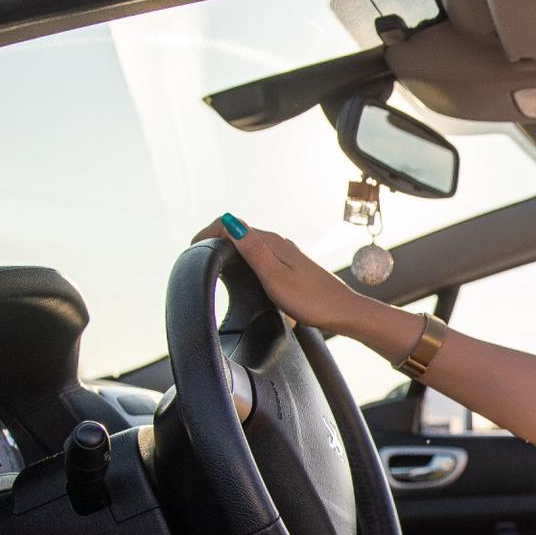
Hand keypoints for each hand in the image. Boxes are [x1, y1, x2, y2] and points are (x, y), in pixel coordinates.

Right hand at [192, 214, 372, 335]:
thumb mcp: (275, 278)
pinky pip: (260, 254)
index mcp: (272, 243)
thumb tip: (230, 222)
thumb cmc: (312, 301)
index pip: (230, 224)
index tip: (191, 248)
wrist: (344, 312)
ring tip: (213, 263)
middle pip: (238, 231)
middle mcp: (279, 243)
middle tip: (195, 256)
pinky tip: (242, 272)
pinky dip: (243, 257)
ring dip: (228, 247)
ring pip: (249, 243)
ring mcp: (286, 254)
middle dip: (214, 239)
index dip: (207, 233)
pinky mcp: (292, 266)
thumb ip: (253, 251)